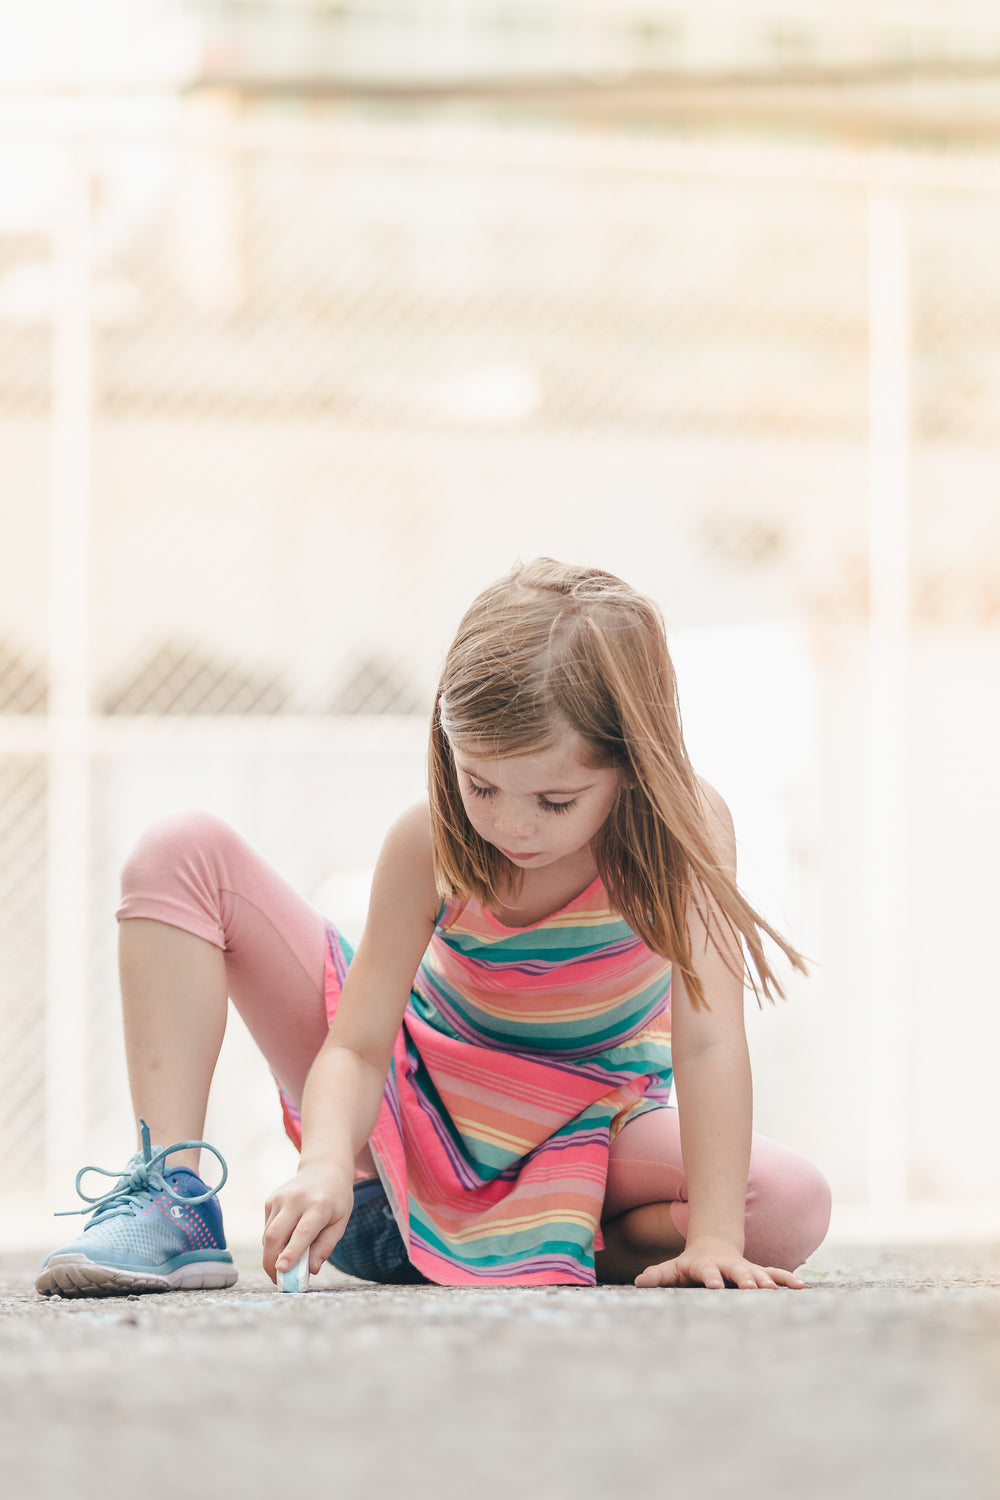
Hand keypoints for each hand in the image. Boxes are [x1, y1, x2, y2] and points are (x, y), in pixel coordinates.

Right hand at [262, 1160, 355, 1283]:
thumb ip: (326, 1246)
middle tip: (277, 1280)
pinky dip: (273, 1240)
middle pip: (275, 1235)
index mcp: (319, 1205)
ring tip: (285, 1261)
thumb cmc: (336, 1200)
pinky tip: (287, 1237)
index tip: (281, 1270)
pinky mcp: (270, 1199)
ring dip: (272, 1254)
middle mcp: (296, 1199)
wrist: (324, 1168)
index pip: (302, 1232)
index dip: (291, 1252)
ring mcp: (280, 1198)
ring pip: (268, 1234)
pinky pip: (267, 1227)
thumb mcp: (340, 1222)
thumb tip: (311, 1270)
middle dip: (271, 1262)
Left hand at [634, 1235, 806, 1290]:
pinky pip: (775, 1274)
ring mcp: (745, 1268)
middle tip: (753, 1288)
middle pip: (737, 1271)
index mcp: (705, 1267)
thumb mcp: (672, 1269)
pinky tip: (802, 1287)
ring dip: (768, 1281)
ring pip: (759, 1273)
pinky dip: (787, 1279)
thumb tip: (638, 1282)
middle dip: (745, 1279)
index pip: (707, 1272)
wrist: (712, 1247)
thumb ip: (658, 1276)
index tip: (715, 1286)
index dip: (711, 1278)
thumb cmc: (689, 1266)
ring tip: (777, 1290)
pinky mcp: (758, 1273)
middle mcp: (728, 1267)